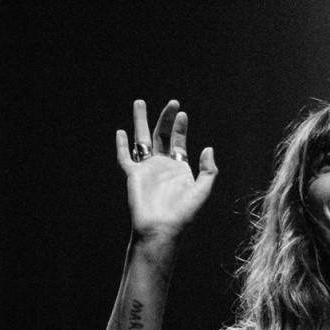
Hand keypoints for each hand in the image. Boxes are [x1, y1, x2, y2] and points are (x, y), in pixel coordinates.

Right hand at [115, 99, 216, 243]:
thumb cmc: (184, 213)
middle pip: (161, 135)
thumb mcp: (202, 190)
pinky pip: (125, 157)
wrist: (162, 228)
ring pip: (142, 140)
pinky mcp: (133, 175)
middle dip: (165, 118)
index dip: (180, 128)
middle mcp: (162, 166)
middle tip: (171, 102)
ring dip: (140, 121)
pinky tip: (121, 132)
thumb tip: (208, 148)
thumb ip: (208, 170)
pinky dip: (122, 145)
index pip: (178, 142)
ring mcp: (146, 169)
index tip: (182, 114)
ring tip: (139, 102)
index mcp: (179, 168)